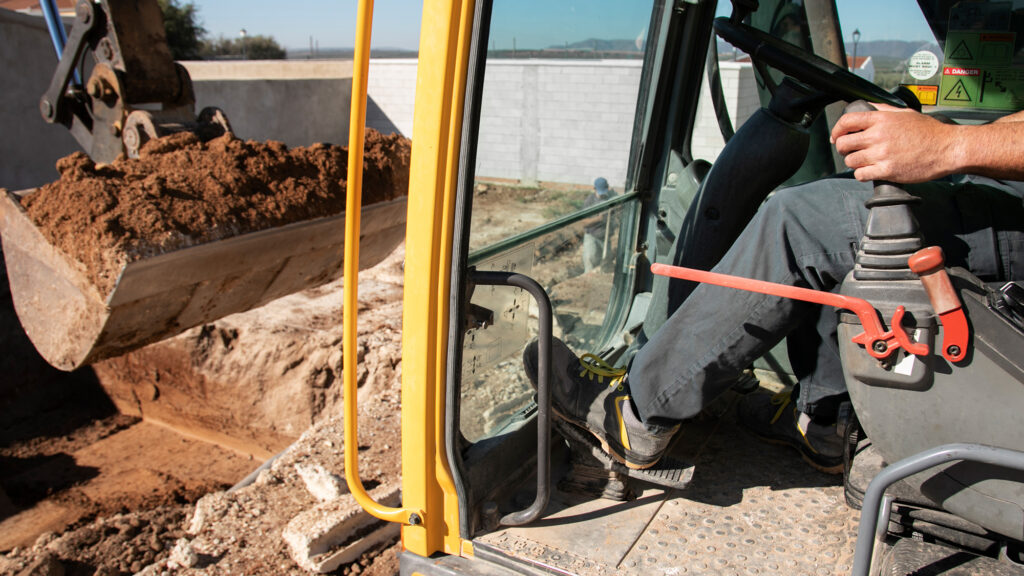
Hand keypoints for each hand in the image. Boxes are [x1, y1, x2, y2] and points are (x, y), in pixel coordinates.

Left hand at [830, 104, 958, 182]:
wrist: (947, 148)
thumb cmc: (929, 131)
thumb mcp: (905, 113)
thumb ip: (883, 110)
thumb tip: (867, 107)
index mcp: (881, 119)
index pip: (847, 121)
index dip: (837, 129)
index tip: (836, 136)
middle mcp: (878, 136)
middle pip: (844, 143)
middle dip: (844, 148)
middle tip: (851, 151)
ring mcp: (882, 154)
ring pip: (850, 161)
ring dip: (854, 162)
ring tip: (864, 161)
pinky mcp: (886, 171)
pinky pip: (860, 175)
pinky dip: (862, 174)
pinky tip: (870, 171)